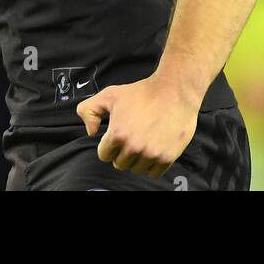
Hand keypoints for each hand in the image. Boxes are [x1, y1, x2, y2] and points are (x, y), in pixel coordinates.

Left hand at [76, 73, 200, 177]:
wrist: (174, 90)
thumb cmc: (143, 91)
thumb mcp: (109, 94)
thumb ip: (89, 110)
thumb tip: (91, 132)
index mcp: (118, 134)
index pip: (104, 155)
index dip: (109, 145)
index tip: (118, 137)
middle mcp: (134, 147)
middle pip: (120, 164)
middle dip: (123, 153)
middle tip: (132, 137)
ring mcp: (151, 153)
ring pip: (136, 169)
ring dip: (137, 159)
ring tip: (143, 142)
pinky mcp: (167, 157)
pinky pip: (153, 173)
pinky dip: (152, 165)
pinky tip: (153, 150)